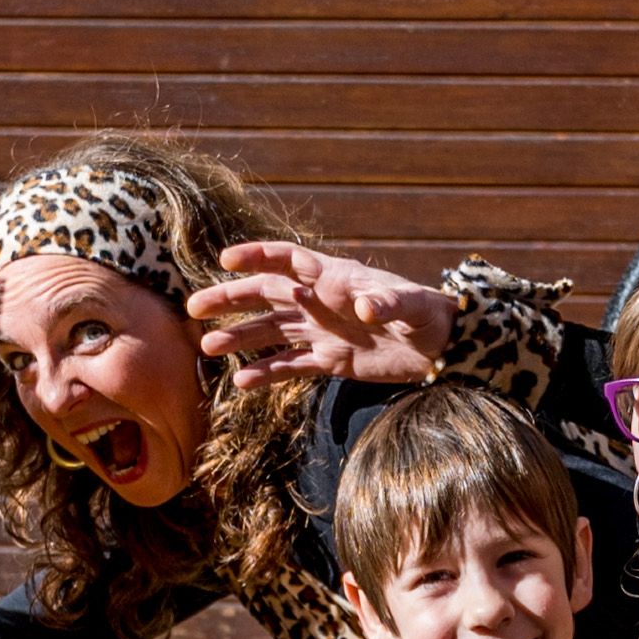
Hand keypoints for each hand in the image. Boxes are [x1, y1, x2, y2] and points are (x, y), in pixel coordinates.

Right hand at [185, 240, 457, 389]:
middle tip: (193, 309)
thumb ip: (385, 302)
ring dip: (239, 338)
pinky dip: (266, 374)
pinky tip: (241, 383)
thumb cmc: (430, 316)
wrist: (445, 349)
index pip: (289, 259)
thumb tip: (359, 302)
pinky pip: (291, 366)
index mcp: (335, 278)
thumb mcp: (412, 306)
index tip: (226, 260)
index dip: (257, 255)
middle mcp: (321, 302)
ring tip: (206, 347)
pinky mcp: (330, 361)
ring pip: (271, 332)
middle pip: (266, 295)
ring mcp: (322, 332)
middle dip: (230, 299)